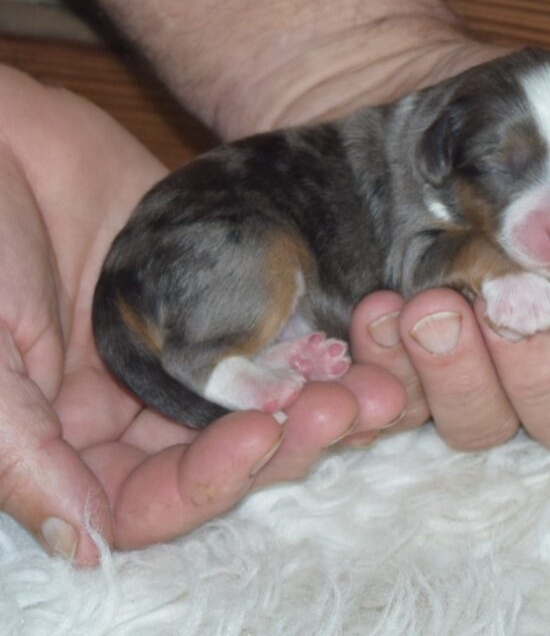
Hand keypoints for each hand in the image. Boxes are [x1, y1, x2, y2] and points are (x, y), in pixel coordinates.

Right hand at [0, 66, 404, 564]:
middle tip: (345, 407)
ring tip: (378, 382)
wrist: (4, 136)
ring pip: (267, 394)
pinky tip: (361, 335)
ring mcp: (189, 346)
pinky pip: (279, 328)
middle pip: (230, 452)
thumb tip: (80, 546)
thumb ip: (23, 451)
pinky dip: (320, 339)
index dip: (211, 481)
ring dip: (323, 396)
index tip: (258, 436)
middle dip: (291, 439)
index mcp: (78, 437)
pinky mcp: (223, 294)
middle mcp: (141, 403)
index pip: (155, 498)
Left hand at [347, 51, 549, 450]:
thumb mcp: (541, 104)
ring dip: (458, 374)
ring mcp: (468, 371)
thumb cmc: (479, 120)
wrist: (392, 129)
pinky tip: (376, 312)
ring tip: (425, 309)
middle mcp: (541, 345)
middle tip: (501, 305)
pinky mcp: (402, 378)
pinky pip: (400, 412)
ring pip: (484, 425)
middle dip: (540, 363)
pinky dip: (388, 368)